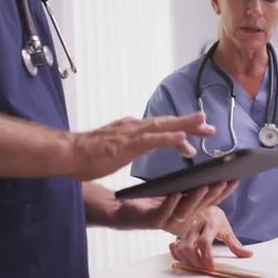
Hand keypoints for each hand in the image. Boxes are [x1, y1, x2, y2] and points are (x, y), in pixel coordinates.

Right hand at [70, 112, 213, 180]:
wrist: (68, 153)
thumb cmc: (85, 154)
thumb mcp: (112, 148)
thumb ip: (124, 143)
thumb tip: (133, 142)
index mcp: (131, 129)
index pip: (159, 127)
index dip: (178, 127)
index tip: (194, 131)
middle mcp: (134, 127)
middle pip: (167, 123)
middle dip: (189, 123)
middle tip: (209, 125)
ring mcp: (132, 134)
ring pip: (164, 126)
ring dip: (186, 125)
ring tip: (204, 125)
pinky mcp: (128, 144)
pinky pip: (153, 139)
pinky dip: (170, 137)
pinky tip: (183, 137)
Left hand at [110, 181, 237, 230]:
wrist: (121, 208)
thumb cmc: (148, 198)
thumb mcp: (172, 188)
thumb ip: (188, 184)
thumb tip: (206, 170)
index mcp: (188, 210)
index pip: (210, 201)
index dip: (223, 191)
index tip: (235, 179)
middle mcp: (181, 218)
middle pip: (201, 206)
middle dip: (214, 193)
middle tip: (225, 181)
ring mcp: (167, 221)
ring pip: (185, 210)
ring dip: (195, 198)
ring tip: (205, 185)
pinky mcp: (152, 221)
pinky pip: (163, 212)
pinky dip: (170, 203)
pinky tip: (175, 193)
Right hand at [169, 205, 252, 269]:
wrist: (205, 206)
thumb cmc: (216, 219)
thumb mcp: (227, 230)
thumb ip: (236, 244)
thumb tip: (249, 254)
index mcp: (210, 223)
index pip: (205, 242)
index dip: (206, 256)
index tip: (211, 267)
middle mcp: (196, 225)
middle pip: (190, 247)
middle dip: (196, 261)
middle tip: (204, 267)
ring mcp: (187, 229)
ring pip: (181, 247)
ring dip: (187, 260)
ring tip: (196, 265)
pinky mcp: (180, 233)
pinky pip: (174, 246)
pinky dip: (176, 255)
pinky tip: (184, 259)